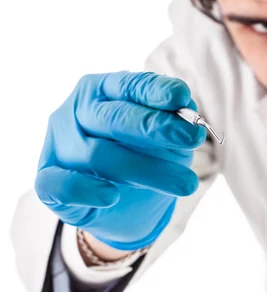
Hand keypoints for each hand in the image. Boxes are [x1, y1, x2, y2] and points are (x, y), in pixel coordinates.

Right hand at [35, 71, 205, 249]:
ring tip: (187, 183)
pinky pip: (60, 184)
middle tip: (193, 139)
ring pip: (99, 155)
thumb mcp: (165, 137)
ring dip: (147, 170)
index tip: (182, 97)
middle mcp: (76, 112)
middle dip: (155, 128)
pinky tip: (110, 195)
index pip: (129, 86)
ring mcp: (59, 145)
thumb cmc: (145, 156)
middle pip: (115, 117)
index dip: (155, 91)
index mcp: (103, 90)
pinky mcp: (48, 181)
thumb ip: (173, 121)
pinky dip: (85, 189)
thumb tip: (188, 111)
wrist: (123, 205)